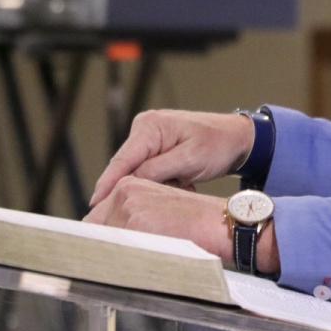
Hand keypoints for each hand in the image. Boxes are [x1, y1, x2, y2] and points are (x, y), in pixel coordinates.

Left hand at [84, 177, 278, 273]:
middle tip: (122, 265)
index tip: (98, 258)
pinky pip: (116, 252)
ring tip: (144, 263)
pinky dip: (123, 265)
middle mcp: (124, 191)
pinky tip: (145, 266)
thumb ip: (130, 222)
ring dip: (115, 259)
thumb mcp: (159, 213)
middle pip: (95, 232)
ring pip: (104, 244)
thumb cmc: (196, 225)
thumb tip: (104, 244)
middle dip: (105, 251)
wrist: (225, 225)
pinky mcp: (136, 223)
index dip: (99, 243)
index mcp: (128, 186)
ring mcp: (128, 206)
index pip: (96, 221)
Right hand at [89, 109, 253, 207]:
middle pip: (126, 167)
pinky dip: (163, 182)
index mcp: (150, 126)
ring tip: (184, 183)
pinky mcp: (155, 148)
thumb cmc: (217, 144)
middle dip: (138, 188)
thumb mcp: (190, 160)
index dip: (107, 183)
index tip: (94, 204)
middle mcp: (144, 128)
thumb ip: (158, 170)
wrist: (236, 137)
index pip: (122, 160)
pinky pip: (149, 171)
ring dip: (156, 185)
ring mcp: (148, 138)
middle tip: (154, 204)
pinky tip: (183, 181)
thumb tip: (131, 182)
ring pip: (139, 172)